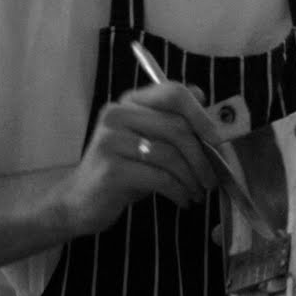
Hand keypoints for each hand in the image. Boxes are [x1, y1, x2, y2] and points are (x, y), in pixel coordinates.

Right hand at [59, 81, 222, 235]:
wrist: (79, 203)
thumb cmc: (121, 172)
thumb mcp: (146, 143)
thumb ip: (169, 122)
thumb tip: (203, 98)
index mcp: (128, 103)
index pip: (173, 93)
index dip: (201, 115)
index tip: (217, 141)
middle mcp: (116, 115)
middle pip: (176, 126)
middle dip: (202, 156)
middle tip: (212, 178)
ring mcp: (110, 141)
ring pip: (170, 155)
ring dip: (192, 178)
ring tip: (198, 193)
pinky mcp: (112, 170)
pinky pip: (160, 178)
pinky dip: (179, 191)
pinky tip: (183, 200)